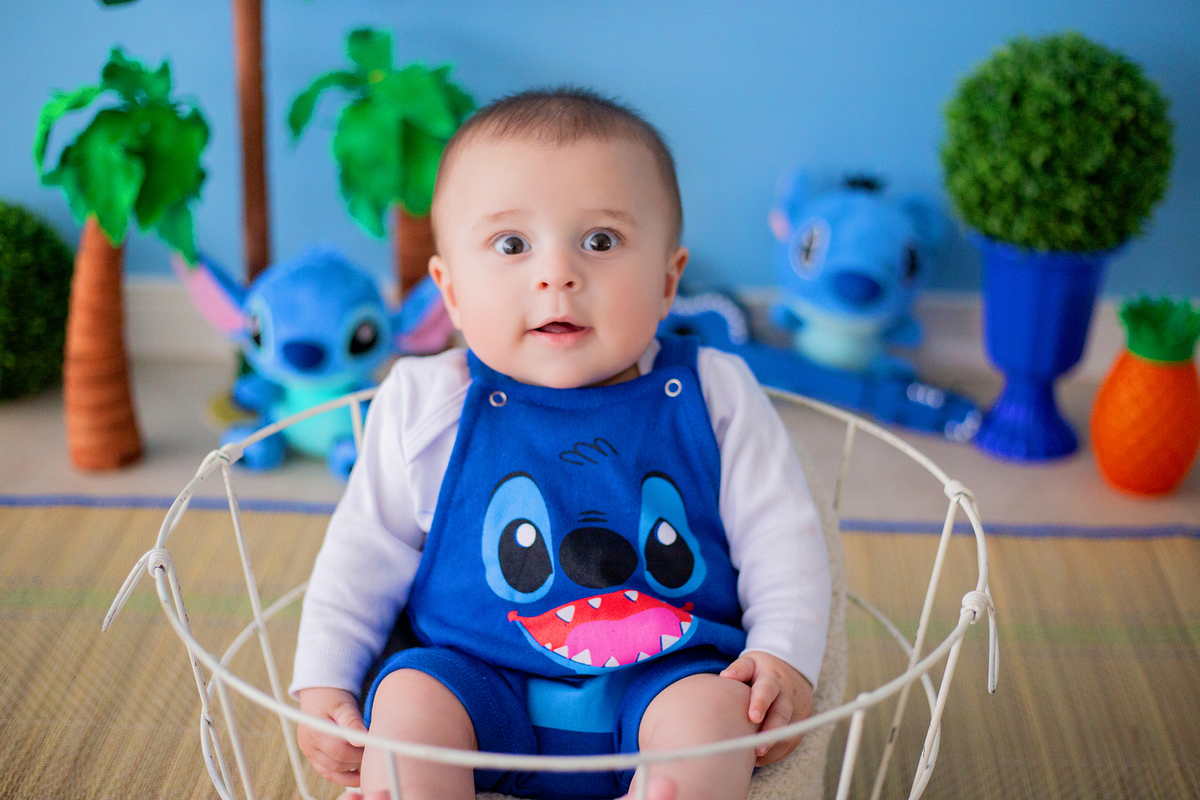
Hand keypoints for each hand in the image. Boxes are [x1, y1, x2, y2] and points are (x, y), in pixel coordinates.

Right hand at [297, 687, 367, 786]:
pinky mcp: (312, 757)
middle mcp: (308, 745)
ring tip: (369, 765)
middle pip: (337, 764)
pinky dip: (344, 775)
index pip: (341, 751)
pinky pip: (328, 773)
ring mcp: (309, 753)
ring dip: (352, 772)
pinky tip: (359, 773)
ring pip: (332, 773)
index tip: (376, 748)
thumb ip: (352, 722)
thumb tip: (362, 740)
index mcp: (315, 731)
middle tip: (376, 756)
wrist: (319, 693)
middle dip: (358, 762)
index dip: (360, 753)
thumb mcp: (344, 704)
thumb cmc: (333, 696)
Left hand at [719, 651, 813, 765]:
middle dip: (770, 733)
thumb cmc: (762, 669)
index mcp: (772, 678)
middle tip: (757, 749)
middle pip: (781, 715)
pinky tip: (763, 758)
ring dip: (775, 747)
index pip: (767, 690)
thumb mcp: (751, 662)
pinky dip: (779, 751)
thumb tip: (725, 676)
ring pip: (790, 731)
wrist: (791, 668)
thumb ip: (739, 669)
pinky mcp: (802, 720)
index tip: (753, 717)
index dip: (761, 703)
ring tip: (756, 758)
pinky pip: (793, 740)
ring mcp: (798, 708)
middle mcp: (788, 694)